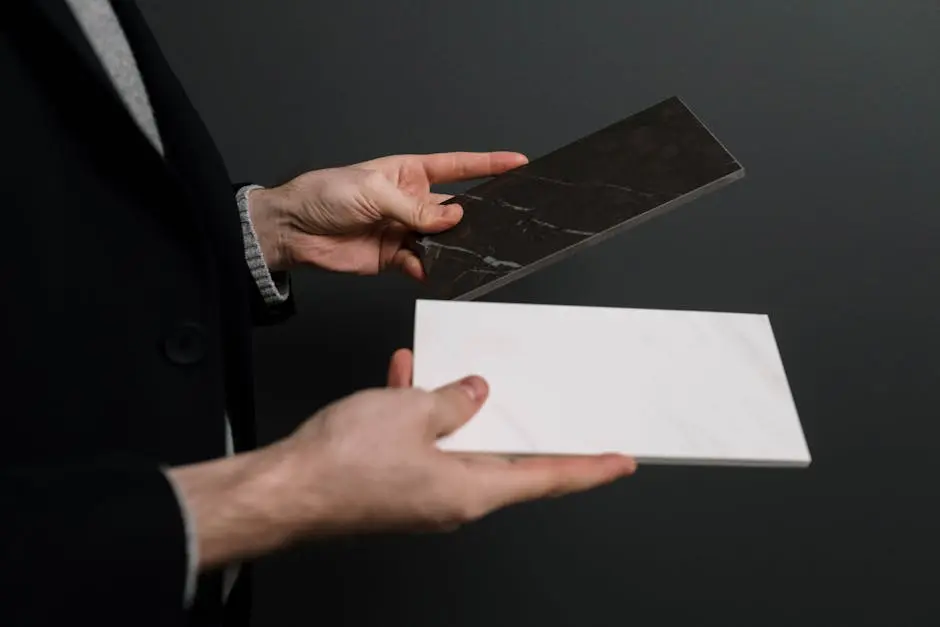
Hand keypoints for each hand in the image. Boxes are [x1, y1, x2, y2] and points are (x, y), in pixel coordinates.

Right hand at [170, 350, 634, 569]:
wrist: (284, 491)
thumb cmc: (344, 463)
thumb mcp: (409, 413)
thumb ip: (451, 401)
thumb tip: (473, 392)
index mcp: (470, 490)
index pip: (547, 477)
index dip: (588, 468)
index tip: (619, 461)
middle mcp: (452, 498)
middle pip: (505, 459)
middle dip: (523, 427)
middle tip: (550, 409)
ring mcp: (423, 492)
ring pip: (458, 444)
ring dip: (458, 408)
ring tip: (457, 376)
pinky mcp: (395, 482)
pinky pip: (420, 442)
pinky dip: (418, 411)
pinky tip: (406, 378)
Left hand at [248, 152, 527, 277]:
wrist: (293, 229)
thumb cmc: (325, 194)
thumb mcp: (373, 191)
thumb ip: (414, 209)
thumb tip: (453, 218)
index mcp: (409, 173)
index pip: (457, 167)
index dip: (488, 165)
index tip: (518, 163)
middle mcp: (411, 202)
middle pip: (454, 209)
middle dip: (475, 216)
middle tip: (498, 222)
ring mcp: (404, 230)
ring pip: (441, 240)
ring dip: (451, 247)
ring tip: (464, 251)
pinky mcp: (394, 257)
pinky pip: (422, 263)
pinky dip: (429, 268)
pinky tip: (430, 269)